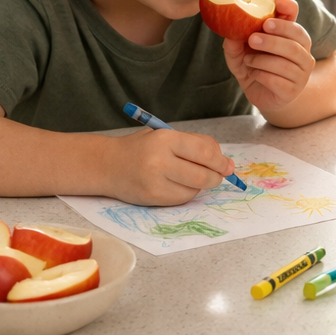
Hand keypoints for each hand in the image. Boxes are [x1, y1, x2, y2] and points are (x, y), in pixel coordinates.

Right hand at [113, 127, 234, 205]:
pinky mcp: (153, 197)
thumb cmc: (143, 148)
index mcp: (165, 139)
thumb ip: (197, 145)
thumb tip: (228, 164)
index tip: (227, 165)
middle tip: (219, 174)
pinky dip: (188, 192)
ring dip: (202, 185)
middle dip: (217, 176)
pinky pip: (183, 198)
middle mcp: (159, 160)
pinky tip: (178, 184)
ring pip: (195, 189)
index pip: (205, 152)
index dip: (221, 161)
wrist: (107, 164)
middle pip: (204, 174)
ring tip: (192, 176)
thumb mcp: (167, 136)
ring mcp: (155, 181)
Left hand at [222, 0, 315, 112]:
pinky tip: (254, 74)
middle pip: (297, 36)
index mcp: (290, 35)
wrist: (261, 96)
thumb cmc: (255, 68)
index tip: (276, 1)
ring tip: (248, 60)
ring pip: (287, 60)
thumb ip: (236, 41)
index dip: (288, 6)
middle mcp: (302, 52)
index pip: (294, 15)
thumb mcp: (240, 52)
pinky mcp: (293, 90)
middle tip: (254, 36)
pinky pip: (278, 79)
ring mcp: (301, 72)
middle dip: (276, 34)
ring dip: (263, 59)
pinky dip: (262, 75)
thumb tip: (231, 30)